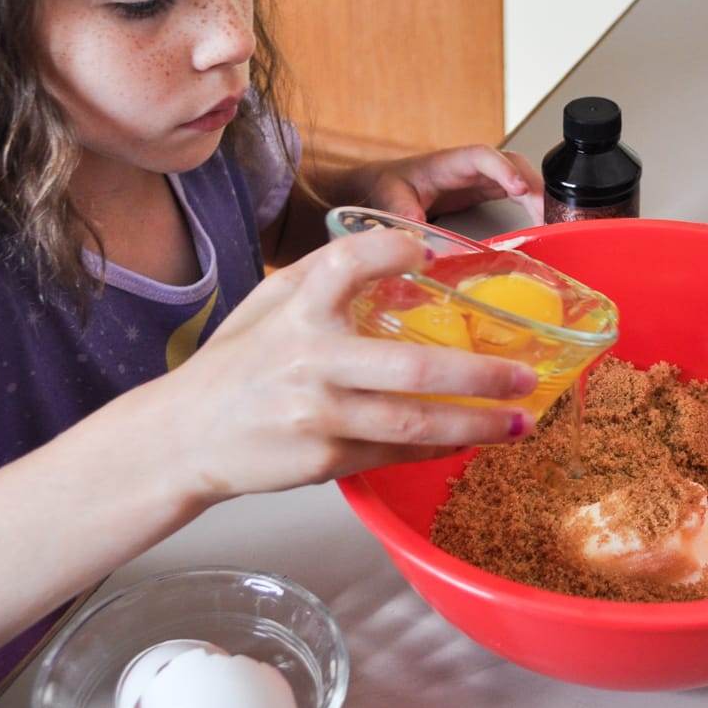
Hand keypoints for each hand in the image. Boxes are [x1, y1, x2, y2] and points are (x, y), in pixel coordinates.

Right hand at [136, 229, 538, 507]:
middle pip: (413, 367)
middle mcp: (309, 361)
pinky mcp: (322, 459)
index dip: (387, 250)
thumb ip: (324, 276)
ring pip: (414, 422)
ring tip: (519, 420)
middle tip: (524, 374)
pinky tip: (470, 438)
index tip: (425, 249)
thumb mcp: (268, 303)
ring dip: (477, 423)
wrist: (183, 436)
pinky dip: (439, 446)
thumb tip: (402, 250)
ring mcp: (318, 415)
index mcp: (296, 310)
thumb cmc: (235, 365)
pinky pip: (395, 453)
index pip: (345, 263)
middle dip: (481, 374)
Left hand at [359, 145, 543, 223]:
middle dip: (535, 185)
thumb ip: (402, 208)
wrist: (385, 186)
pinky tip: (543, 225)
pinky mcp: (488, 191)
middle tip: (547, 214)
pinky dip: (534, 206)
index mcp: (450, 162)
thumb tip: (414, 225)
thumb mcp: (391, 195)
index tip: (520, 188)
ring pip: (522, 177)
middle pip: (513, 164)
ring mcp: (483, 177)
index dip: (504, 169)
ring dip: (540, 197)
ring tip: (552, 224)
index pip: (484, 156)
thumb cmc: (389, 183)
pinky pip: (519, 193)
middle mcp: (473, 166)